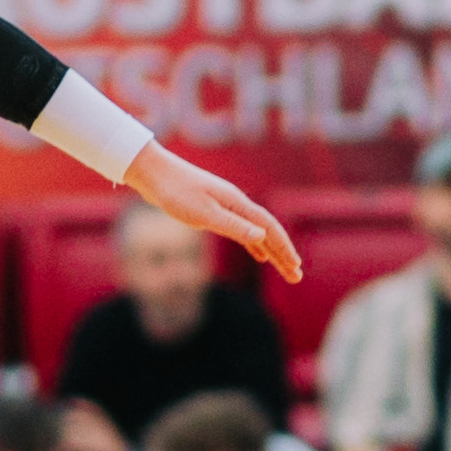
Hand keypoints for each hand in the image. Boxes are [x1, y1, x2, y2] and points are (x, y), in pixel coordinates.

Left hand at [127, 141, 301, 284]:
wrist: (153, 173)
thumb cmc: (175, 192)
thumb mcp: (203, 214)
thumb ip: (232, 226)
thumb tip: (262, 235)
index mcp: (237, 203)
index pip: (269, 228)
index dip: (284, 248)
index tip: (296, 266)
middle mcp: (236, 204)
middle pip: (268, 232)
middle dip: (283, 254)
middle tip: (296, 277)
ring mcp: (226, 207)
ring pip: (256, 232)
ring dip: (272, 252)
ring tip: (285, 268)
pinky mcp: (215, 211)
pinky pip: (242, 231)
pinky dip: (254, 244)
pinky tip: (259, 255)